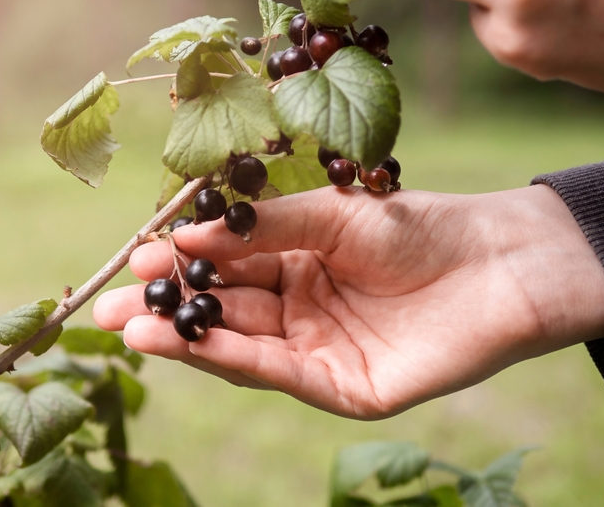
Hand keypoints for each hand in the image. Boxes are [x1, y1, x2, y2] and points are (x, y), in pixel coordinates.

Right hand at [94, 185, 603, 419]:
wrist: (496, 262)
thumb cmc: (416, 226)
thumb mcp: (327, 216)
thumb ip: (258, 230)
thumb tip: (183, 235)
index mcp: (296, 266)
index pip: (225, 270)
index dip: (180, 267)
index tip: (135, 258)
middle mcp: (300, 312)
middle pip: (222, 315)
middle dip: (165, 312)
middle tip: (107, 308)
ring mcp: (320, 353)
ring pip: (241, 348)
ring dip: (185, 340)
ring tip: (130, 328)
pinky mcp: (344, 388)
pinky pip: (279, 372)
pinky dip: (232, 358)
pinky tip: (189, 342)